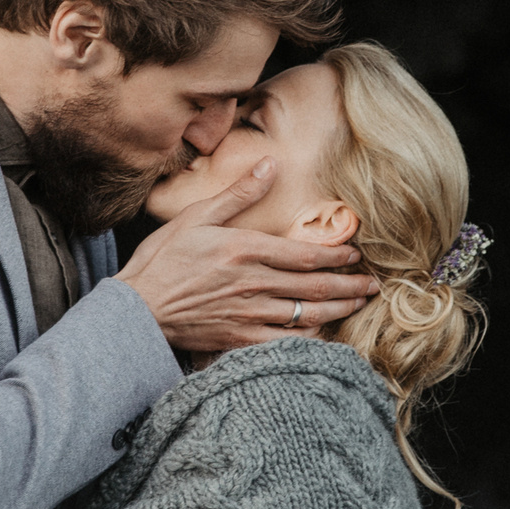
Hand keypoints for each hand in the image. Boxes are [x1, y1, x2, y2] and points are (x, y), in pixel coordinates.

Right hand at [115, 159, 379, 352]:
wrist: (136, 309)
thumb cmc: (162, 260)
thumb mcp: (197, 216)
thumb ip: (239, 194)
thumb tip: (270, 165)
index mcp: (246, 250)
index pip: (306, 255)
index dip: (337, 256)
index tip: (357, 254)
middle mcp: (254, 283)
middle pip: (315, 287)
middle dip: (350, 285)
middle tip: (373, 284)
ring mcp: (248, 315)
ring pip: (307, 315)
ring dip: (338, 309)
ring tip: (358, 304)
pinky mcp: (239, 339)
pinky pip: (285, 343)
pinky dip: (308, 339)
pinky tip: (322, 334)